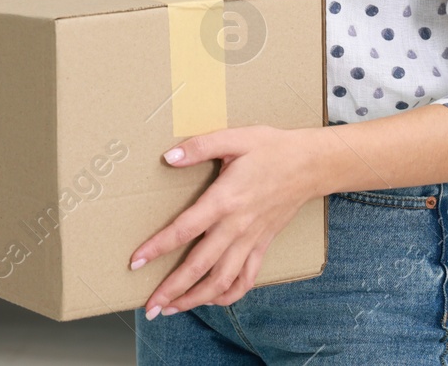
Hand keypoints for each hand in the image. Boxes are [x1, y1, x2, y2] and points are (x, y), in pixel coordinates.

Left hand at [128, 125, 326, 318]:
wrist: (310, 165)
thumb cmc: (271, 148)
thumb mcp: (234, 138)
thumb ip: (199, 147)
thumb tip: (168, 157)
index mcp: (225, 200)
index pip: (185, 230)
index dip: (158, 247)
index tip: (136, 261)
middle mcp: (237, 227)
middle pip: (200, 266)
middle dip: (172, 289)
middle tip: (149, 306)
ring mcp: (251, 240)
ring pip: (222, 281)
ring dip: (195, 299)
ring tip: (171, 309)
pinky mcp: (263, 246)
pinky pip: (246, 280)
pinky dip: (228, 296)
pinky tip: (211, 300)